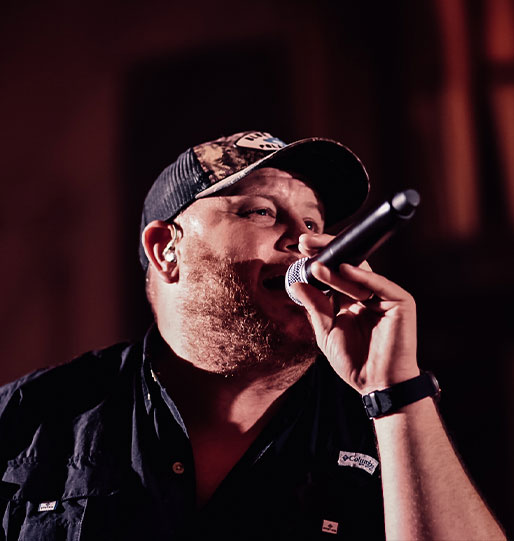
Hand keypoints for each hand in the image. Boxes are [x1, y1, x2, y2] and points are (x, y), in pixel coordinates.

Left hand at [292, 233, 419, 394]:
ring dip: (336, 268)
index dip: (319, 260)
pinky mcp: (400, 302)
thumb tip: (297, 284)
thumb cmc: (354, 362)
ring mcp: (384, 297)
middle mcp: (368, 295)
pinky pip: (379, 284)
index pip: (334, 273)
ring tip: (315, 266)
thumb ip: (315, 307)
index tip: (299, 249)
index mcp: (351, 301)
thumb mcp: (327, 332)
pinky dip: (361, 276)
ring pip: (359, 274)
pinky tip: (342, 268)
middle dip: (326, 252)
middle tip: (305, 242)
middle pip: (347, 265)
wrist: (378, 385)